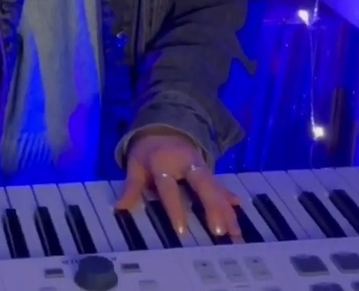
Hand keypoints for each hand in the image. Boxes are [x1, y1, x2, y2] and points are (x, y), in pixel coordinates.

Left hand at [115, 128, 240, 238]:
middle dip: (214, 207)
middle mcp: (187, 164)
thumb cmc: (147, 151)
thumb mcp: (134, 165)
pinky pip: (219, 185)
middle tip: (221, 231)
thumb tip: (119, 207)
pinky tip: (238, 206)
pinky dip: (227, 196)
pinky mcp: (207, 169)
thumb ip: (131, 187)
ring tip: (235, 231)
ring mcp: (200, 166)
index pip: (171, 189)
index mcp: (165, 164)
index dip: (176, 209)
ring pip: (215, 188)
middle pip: (203, 186)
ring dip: (226, 209)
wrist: (162, 126)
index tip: (183, 231)